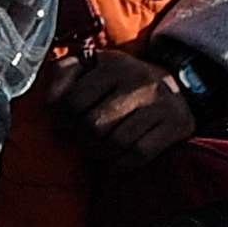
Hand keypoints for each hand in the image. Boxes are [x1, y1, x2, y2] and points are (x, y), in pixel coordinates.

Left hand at [55, 52, 196, 172]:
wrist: (178, 85)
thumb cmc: (121, 81)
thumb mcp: (93, 67)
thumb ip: (64, 75)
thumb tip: (49, 102)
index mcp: (113, 64)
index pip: (73, 101)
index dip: (61, 120)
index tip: (61, 126)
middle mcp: (138, 80)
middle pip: (94, 126)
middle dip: (81, 139)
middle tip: (79, 141)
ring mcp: (159, 103)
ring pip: (117, 142)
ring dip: (100, 153)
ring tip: (96, 149)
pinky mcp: (175, 124)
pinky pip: (139, 153)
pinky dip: (121, 163)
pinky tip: (114, 160)